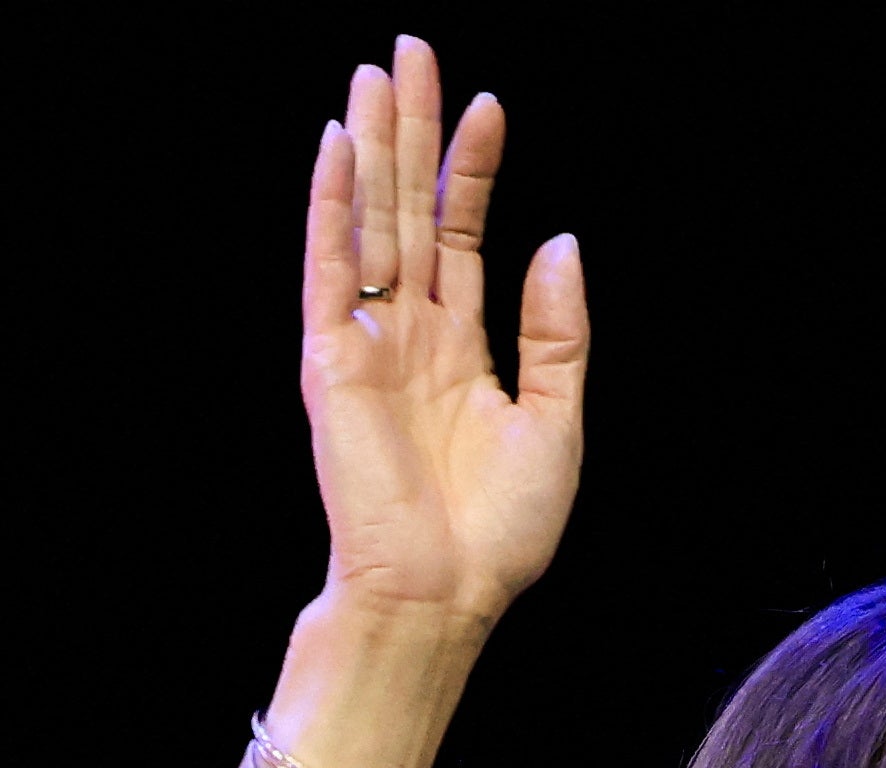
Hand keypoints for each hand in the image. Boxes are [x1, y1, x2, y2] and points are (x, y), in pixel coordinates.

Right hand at [259, 37, 588, 767]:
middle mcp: (410, 336)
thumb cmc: (498, 533)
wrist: (445, 595)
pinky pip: (327, 271)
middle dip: (412, 133)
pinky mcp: (333, 363)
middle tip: (413, 48)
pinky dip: (328, 208)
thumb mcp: (558, 421)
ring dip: (369, 149)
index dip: (474, 171)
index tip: (490, 106)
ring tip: (374, 74)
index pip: (464, 236)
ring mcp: (367, 344)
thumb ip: (557, 332)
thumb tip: (558, 240)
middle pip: (410, 211)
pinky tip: (332, 148)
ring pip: (367, 224)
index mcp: (461, 350)